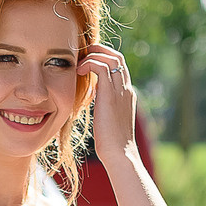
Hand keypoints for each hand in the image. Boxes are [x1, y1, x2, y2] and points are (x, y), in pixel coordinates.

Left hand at [81, 45, 135, 163]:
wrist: (119, 154)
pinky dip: (90, 63)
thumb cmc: (111, 143)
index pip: (119, 66)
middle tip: (82, 55)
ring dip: (93, 55)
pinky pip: (102, 66)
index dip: (103, 58)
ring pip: (112, 58)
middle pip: (117, 57)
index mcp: (127, 94)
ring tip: (79, 63)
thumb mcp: (108, 118)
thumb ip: (104, 104)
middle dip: (99, 51)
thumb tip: (93, 98)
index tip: (87, 61)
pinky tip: (79, 72)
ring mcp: (121, 90)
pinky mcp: (111, 94)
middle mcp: (126, 89)